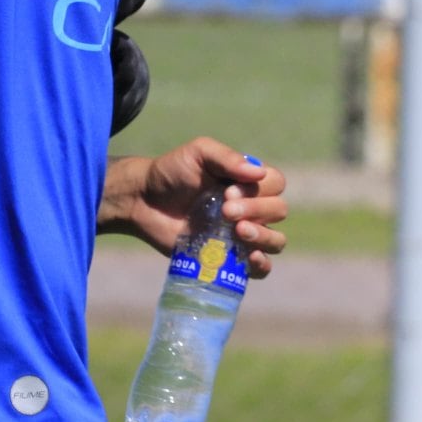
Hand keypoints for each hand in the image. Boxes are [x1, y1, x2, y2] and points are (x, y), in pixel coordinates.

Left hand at [106, 138, 287, 277]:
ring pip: (276, 240)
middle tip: (225, 210)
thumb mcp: (197, 153)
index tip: (228, 191)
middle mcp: (250, 207)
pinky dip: (262, 265)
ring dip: (264, 236)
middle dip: (256, 210)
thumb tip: (258, 174)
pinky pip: (260, 269)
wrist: (143, 201)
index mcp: (246, 182)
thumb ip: (226, 157)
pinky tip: (250, 257)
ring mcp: (241, 234)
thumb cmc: (171, 172)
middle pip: (278, 211)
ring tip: (238, 232)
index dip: (260, 189)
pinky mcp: (229, 258)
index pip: (276, 183)